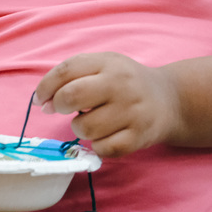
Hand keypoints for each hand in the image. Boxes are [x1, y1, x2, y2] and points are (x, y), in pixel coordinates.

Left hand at [32, 52, 181, 157]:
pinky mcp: (139, 138)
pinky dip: (98, 145)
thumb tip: (44, 102)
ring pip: (84, 127)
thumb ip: (72, 76)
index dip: (45, 87)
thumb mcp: (103, 66)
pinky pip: (102, 148)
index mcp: (108, 63)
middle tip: (65, 109)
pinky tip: (107, 135)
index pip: (66, 71)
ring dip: (81, 128)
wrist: (170, 100)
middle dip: (59, 106)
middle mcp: (121, 85)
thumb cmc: (125, 83)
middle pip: (71, 96)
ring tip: (94, 121)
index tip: (41, 100)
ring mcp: (132, 112)